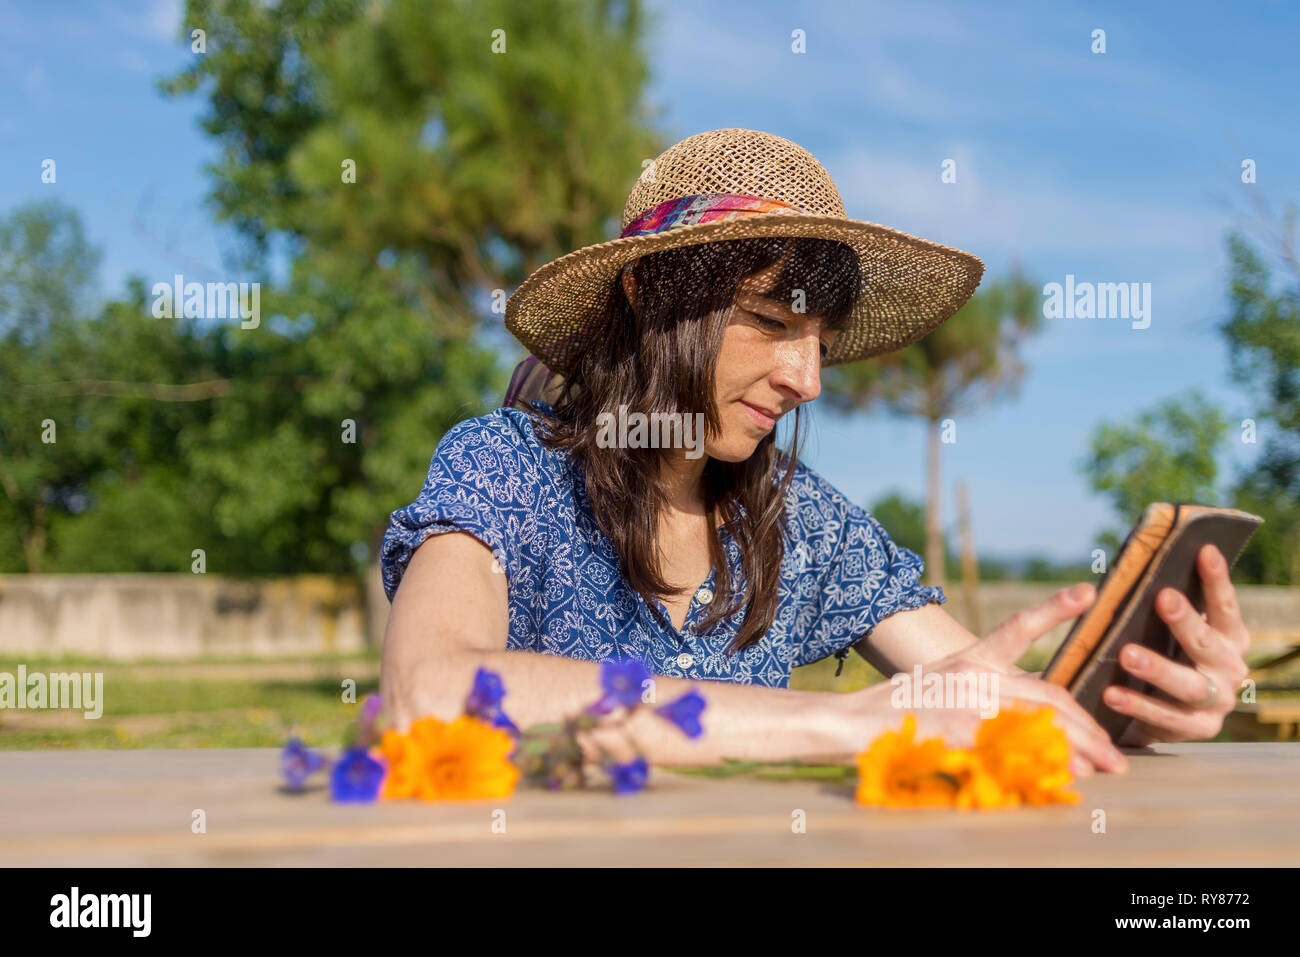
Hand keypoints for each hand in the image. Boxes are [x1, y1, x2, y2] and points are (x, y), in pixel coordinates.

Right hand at [847, 583, 1128, 774]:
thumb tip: (1035, 716)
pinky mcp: (959, 733)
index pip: (1018, 628)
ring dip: (1077, 752)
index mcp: (970, 658)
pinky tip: (1062, 779)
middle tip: (1115, 754)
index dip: (1053, 607)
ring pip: (1040, 726)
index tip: (1087, 592)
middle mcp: (973, 675)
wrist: (853, 722)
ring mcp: (966, 703)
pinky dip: (1042, 767)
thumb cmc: (898, 708)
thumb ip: (986, 693)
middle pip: (1048, 697)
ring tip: (1102, 770)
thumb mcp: (942, 685)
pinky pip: (1013, 752)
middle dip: (1088, 728)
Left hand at [1106, 544, 1249, 745]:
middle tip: (1163, 597)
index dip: (1216, 579)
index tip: (1203, 550)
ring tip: (1126, 654)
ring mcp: (1218, 702)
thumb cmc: (1167, 654)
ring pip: (1189, 685)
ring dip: (1158, 668)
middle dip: (1186, 620)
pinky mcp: (1197, 729)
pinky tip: (1111, 693)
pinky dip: (1137, 705)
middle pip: (1208, 644)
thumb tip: (1141, 567)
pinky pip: (1166, 717)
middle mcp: (1231, 668)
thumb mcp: (1172, 632)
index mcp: (1230, 638)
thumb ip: (1167, 608)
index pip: (1225, 606)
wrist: (1168, 712)